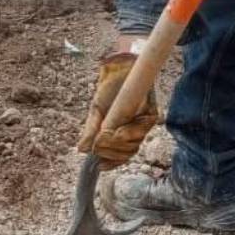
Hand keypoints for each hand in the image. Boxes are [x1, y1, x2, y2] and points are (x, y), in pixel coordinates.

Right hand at [77, 52, 159, 169]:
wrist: (120, 68)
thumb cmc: (108, 89)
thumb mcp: (96, 111)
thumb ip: (91, 131)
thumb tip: (81, 150)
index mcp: (122, 132)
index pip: (121, 156)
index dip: (112, 163)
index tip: (100, 166)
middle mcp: (135, 131)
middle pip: (127, 153)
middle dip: (111, 152)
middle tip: (99, 141)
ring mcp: (144, 124)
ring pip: (134, 145)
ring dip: (118, 143)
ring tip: (106, 132)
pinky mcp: (153, 115)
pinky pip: (142, 132)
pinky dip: (127, 133)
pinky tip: (117, 129)